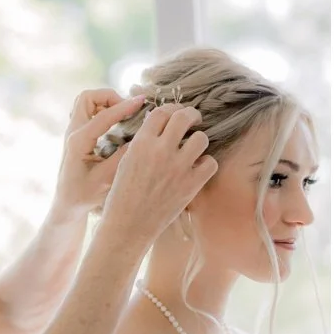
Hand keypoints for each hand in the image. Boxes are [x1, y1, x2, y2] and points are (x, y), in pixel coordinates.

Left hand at [52, 90, 148, 215]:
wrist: (68, 203)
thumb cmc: (85, 195)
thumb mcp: (107, 179)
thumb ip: (124, 157)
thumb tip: (142, 136)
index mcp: (78, 142)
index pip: (102, 115)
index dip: (124, 106)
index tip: (143, 101)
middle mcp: (72, 132)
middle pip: (87, 97)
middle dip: (110, 97)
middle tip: (129, 111)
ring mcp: (73, 132)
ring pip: (86, 101)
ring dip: (106, 102)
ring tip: (125, 115)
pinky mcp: (77, 134)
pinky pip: (88, 111)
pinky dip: (104, 109)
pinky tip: (119, 123)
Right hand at [100, 104, 217, 237]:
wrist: (128, 224)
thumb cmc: (122, 194)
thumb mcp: (125, 162)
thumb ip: (143, 142)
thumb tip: (159, 125)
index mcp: (141, 143)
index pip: (161, 112)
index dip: (171, 109)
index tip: (176, 113)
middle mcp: (161, 151)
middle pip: (184, 117)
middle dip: (191, 115)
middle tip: (193, 120)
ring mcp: (179, 167)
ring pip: (201, 138)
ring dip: (198, 140)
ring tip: (193, 148)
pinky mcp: (192, 184)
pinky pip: (211, 162)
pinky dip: (205, 163)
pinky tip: (196, 168)